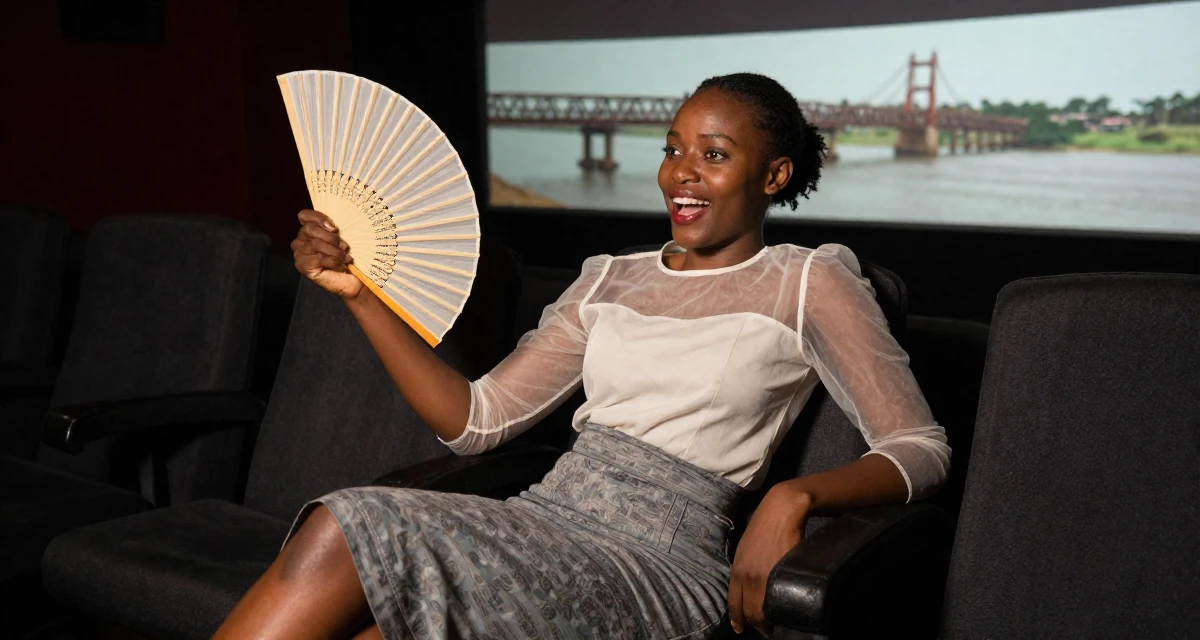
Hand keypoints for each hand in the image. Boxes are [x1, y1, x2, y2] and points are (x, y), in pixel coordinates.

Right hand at [291, 209, 362, 298]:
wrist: (352, 281)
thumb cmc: (347, 258)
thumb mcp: (342, 239)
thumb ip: (334, 229)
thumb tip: (334, 226)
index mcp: (309, 230)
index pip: (304, 215)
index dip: (318, 218)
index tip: (335, 227)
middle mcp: (300, 240)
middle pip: (309, 229)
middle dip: (331, 237)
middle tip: (344, 246)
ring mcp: (300, 253)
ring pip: (315, 244)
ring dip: (335, 251)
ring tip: (346, 258)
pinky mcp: (302, 266)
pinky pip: (319, 258)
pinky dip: (334, 262)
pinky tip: (342, 266)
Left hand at [727, 485, 811, 635]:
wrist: (781, 512)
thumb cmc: (762, 528)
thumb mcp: (745, 549)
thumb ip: (744, 569)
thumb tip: (747, 587)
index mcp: (736, 570)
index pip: (733, 603)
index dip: (737, 619)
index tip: (740, 628)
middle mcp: (748, 576)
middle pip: (749, 611)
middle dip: (755, 624)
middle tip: (763, 630)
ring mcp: (765, 576)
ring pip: (764, 610)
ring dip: (767, 621)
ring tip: (772, 624)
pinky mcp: (782, 573)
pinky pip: (779, 599)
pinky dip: (779, 609)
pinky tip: (782, 611)